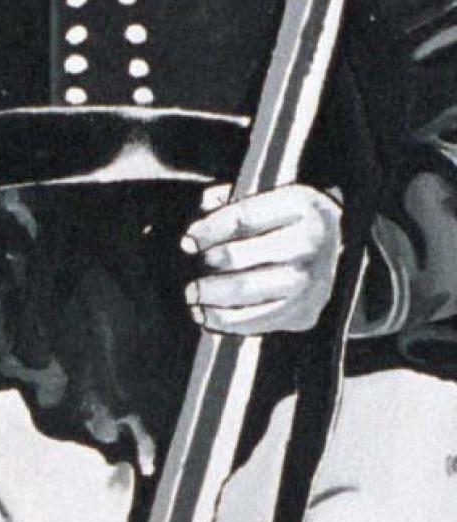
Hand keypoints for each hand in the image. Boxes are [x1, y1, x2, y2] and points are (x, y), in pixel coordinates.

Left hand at [183, 181, 342, 334]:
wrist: (333, 249)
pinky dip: (224, 320)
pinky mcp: (305, 311)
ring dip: (210, 296)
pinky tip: (205, 314)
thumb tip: (192, 239)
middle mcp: (310, 243)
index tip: (188, 243)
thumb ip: (229, 212)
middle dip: (206, 268)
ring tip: (193, 295)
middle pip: (240, 258)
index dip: (209, 231)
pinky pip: (256, 320)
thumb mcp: (266, 201)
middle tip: (189, 276)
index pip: (243, 218)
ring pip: (245, 291)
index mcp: (300, 206)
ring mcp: (311, 280)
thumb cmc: (285, 223)